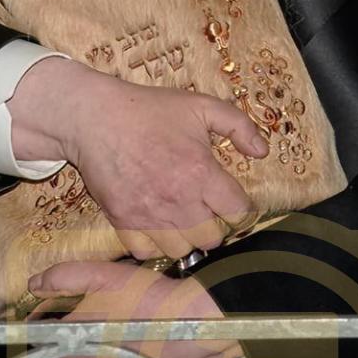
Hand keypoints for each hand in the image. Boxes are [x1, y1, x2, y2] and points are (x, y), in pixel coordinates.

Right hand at [8, 59, 264, 263]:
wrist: (94, 117)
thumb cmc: (149, 110)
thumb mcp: (200, 105)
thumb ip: (239, 125)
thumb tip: (263, 151)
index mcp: (201, 172)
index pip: (238, 212)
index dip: (238, 207)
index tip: (230, 200)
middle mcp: (178, 200)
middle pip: (213, 239)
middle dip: (214, 226)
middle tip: (205, 211)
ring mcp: (149, 215)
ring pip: (182, 250)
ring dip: (186, 238)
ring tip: (182, 221)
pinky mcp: (123, 222)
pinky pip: (146, 253)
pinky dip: (154, 245)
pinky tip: (156, 227)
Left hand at [26, 254, 235, 357]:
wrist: (195, 322)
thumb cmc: (146, 298)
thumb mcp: (100, 276)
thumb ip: (61, 277)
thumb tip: (33, 285)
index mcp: (70, 345)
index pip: (42, 335)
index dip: (47, 318)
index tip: (60, 309)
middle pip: (64, 356)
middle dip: (72, 338)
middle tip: (94, 318)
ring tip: (111, 338)